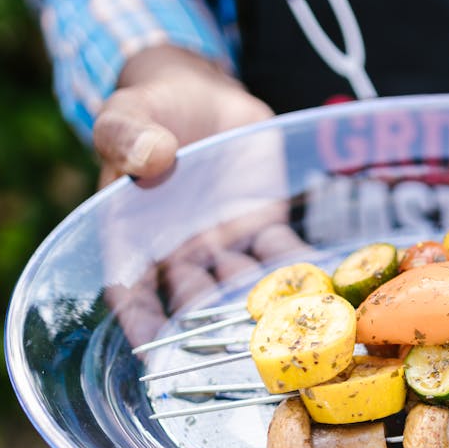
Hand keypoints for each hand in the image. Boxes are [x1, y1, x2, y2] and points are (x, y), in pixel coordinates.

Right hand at [92, 46, 308, 346]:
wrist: (200, 93)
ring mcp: (225, 240)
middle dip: (213, 327)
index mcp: (134, 235)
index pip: (131, 290)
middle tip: (236, 352)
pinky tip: (322, 289)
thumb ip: (126, 136)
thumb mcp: (127, 115)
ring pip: (241, 282)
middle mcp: (180, 249)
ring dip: (261, 307)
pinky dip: (299, 270)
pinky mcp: (263, 223)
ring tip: (284, 329)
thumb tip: (150, 157)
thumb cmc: (150, 107)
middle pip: (193, 298)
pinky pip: (280, 252)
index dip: (141, 324)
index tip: (155, 353)